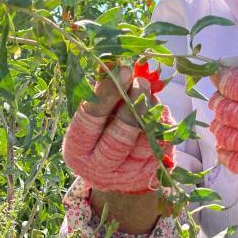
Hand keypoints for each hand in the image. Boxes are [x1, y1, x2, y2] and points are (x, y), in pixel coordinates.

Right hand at [62, 65, 174, 192]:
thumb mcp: (96, 113)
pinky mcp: (147, 176)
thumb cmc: (101, 131)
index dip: (107, 94)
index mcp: (76, 149)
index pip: (89, 120)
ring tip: (150, 93)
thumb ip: (103, 90)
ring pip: (143, 141)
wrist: (116, 168)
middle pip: (118, 136)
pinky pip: (159, 146)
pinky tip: (157, 110)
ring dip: (150, 112)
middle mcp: (97, 168)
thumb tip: (113, 61)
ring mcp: (124, 176)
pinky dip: (161, 124)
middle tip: (142, 82)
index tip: (123, 70)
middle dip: (133, 105)